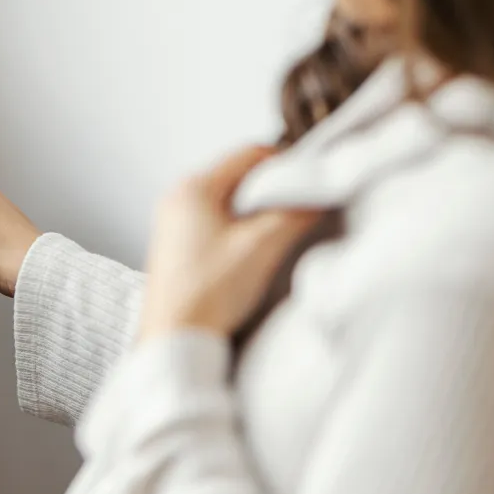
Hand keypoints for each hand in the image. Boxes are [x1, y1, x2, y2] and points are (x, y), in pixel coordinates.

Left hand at [138, 147, 323, 341]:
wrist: (173, 339)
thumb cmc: (209, 292)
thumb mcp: (262, 246)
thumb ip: (295, 213)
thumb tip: (320, 194)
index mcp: (194, 188)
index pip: (249, 154)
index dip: (286, 163)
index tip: (311, 180)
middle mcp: (177, 198)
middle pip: (237, 177)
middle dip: (271, 189)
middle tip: (300, 207)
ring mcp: (173, 223)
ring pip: (227, 201)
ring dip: (255, 211)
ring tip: (279, 233)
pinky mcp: (175, 246)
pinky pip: (214, 223)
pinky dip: (238, 229)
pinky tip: (253, 252)